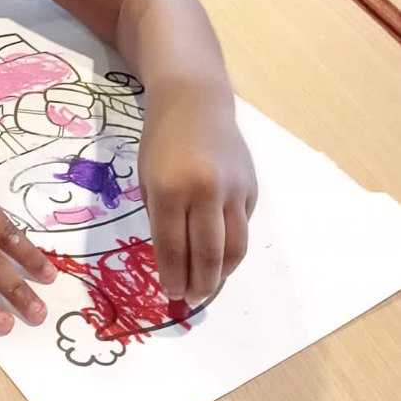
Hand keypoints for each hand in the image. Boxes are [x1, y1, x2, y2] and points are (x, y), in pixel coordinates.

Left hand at [136, 84, 256, 308]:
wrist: (195, 101)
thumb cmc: (162, 141)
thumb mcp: (148, 180)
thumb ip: (161, 219)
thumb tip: (172, 263)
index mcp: (170, 189)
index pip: (174, 247)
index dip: (173, 276)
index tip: (172, 293)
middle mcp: (205, 191)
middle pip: (208, 253)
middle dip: (200, 283)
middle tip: (192, 298)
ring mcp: (233, 189)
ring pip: (235, 247)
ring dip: (222, 273)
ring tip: (209, 285)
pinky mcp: (251, 187)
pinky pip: (242, 226)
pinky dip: (232, 247)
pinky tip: (221, 257)